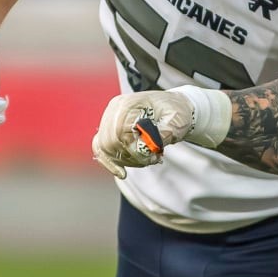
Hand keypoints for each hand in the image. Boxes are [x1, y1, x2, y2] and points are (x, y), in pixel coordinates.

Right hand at [91, 85, 229, 178]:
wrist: (174, 108)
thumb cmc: (176, 112)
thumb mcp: (177, 121)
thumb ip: (164, 133)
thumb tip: (149, 146)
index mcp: (129, 103)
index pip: (120, 132)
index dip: (134, 149)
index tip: (153, 156)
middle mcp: (115, 109)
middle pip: (110, 141)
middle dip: (131, 156)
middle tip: (153, 159)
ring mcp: (109, 118)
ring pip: (105, 148)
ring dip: (126, 160)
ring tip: (149, 159)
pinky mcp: (109, 129)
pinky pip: (100, 148)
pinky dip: (109, 162)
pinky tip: (122, 173)